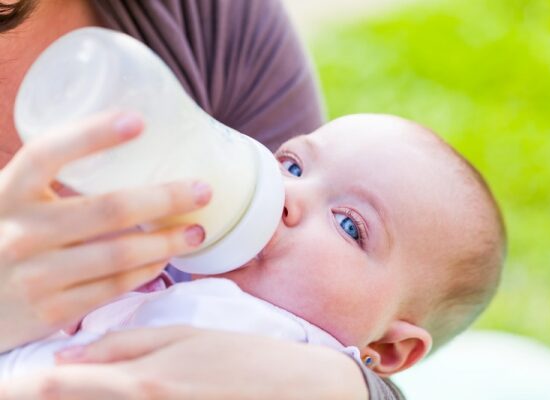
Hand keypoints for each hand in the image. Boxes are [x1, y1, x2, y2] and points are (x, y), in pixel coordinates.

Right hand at [0, 112, 210, 351]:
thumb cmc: (4, 241)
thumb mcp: (14, 203)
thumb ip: (52, 183)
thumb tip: (128, 151)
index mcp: (8, 193)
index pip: (48, 153)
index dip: (92, 134)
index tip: (138, 121)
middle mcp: (19, 232)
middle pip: (108, 209)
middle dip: (165, 198)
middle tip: (203, 191)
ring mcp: (35, 275)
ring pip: (120, 254)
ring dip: (167, 241)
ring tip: (196, 232)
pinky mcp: (50, 311)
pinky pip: (113, 287)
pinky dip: (146, 271)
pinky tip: (163, 260)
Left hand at [0, 327, 367, 399]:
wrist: (293, 390)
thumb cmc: (241, 357)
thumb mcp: (185, 336)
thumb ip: (125, 344)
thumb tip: (66, 356)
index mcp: (138, 380)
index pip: (56, 386)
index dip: (16, 385)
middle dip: (32, 392)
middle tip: (9, 382)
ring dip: (62, 396)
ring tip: (45, 384)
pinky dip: (97, 399)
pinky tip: (97, 387)